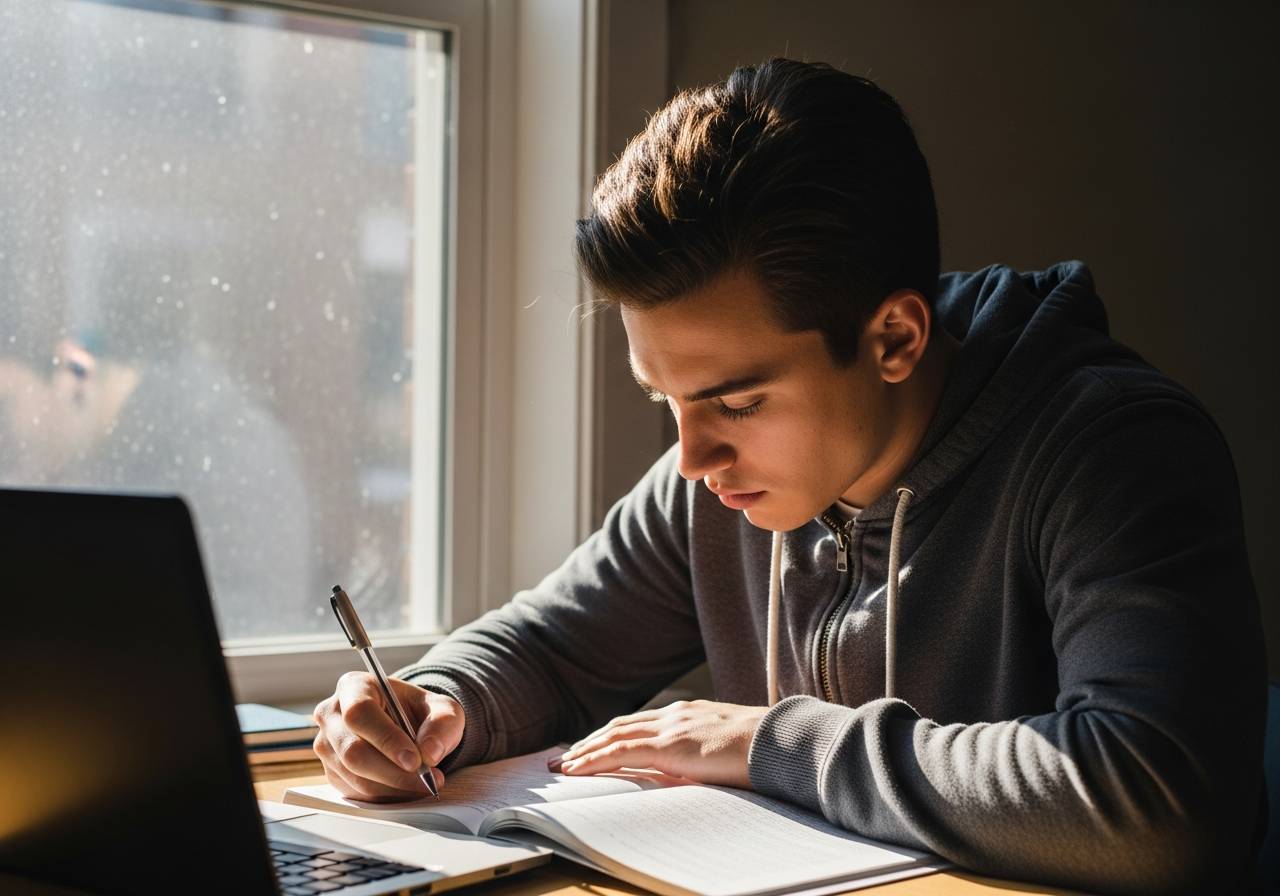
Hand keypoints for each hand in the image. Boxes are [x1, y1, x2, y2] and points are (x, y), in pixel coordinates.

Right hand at [313, 672, 463, 801]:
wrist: (409, 727)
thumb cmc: (420, 712)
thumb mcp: (443, 709)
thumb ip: (442, 724)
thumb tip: (430, 752)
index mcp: (354, 687)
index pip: (360, 713)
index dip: (386, 739)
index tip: (415, 760)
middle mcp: (332, 714)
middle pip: (352, 750)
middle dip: (392, 772)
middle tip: (426, 779)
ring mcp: (327, 745)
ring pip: (354, 776)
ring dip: (392, 787)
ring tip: (424, 784)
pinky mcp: (332, 771)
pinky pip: (355, 792)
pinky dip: (385, 795)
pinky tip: (406, 788)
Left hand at [550, 699, 766, 788]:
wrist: (782, 743)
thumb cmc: (764, 751)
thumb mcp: (726, 749)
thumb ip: (703, 754)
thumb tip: (690, 772)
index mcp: (689, 714)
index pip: (638, 723)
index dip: (610, 736)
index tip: (589, 749)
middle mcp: (675, 714)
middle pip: (620, 726)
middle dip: (589, 743)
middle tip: (564, 760)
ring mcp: (672, 727)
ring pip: (614, 736)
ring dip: (584, 752)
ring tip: (563, 768)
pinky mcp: (671, 745)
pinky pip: (621, 752)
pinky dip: (595, 760)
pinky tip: (579, 770)